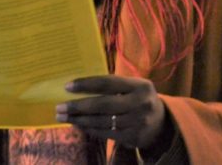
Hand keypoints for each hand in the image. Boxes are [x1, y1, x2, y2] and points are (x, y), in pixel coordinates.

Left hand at [55, 75, 172, 153]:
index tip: (67, 86)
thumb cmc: (139, 99)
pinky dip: (90, 129)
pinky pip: (106, 133)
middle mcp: (140, 103)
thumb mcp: (134, 87)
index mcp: (140, 85)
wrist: (162, 123)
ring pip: (102, 121)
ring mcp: (138, 122)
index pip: (108, 82)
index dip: (87, 84)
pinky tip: (79, 124)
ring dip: (80, 119)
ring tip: (63, 117)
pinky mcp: (133, 137)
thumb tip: (79, 85)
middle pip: (103, 104)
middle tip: (59, 107)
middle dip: (78, 106)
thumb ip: (113, 85)